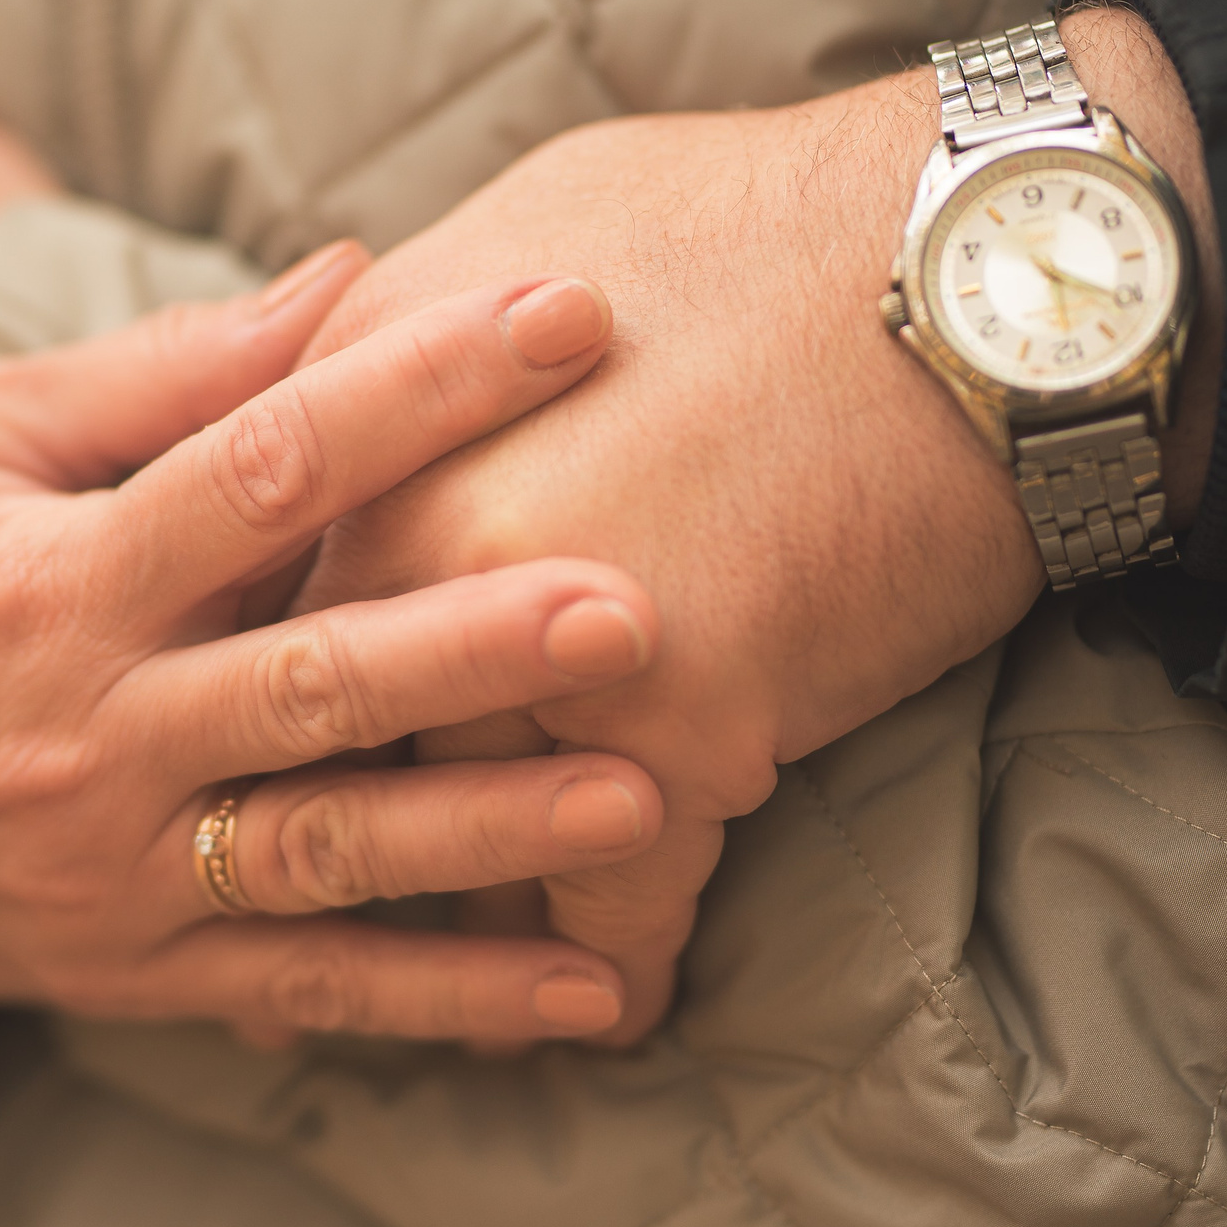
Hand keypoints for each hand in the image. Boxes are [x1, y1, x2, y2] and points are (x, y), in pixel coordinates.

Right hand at [0, 246, 674, 1042]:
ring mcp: (111, 870)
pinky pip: (306, 990)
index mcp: (51, 579)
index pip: (257, 467)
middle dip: (474, 646)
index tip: (562, 315)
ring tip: (646, 804)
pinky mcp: (130, 969)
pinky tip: (587, 1000)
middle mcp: (88, 733)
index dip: (413, 388)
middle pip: (308, 682)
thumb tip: (342, 275)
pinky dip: (449, 1003)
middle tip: (631, 607)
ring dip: (487, 836)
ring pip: (324, 856)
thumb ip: (157, 377)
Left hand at [287, 7, 1224, 1039]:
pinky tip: (621, 1003)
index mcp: (361, 419)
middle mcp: (410, 535)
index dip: (270, 700)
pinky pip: (620, 887)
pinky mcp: (674, 721)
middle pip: (342, 738)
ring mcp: (528, 637)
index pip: (270, 605)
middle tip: (302, 915)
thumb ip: (400, 357)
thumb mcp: (522, 242)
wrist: (973, 255)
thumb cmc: (760, 224)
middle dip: (332, 836)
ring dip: (473, 922)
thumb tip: (340, 406)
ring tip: (467, 995)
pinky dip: (622, 961)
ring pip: (468, 831)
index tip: (253, 768)